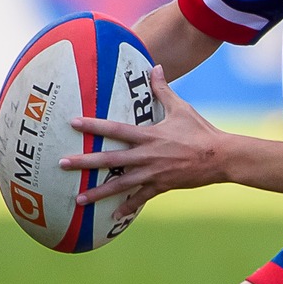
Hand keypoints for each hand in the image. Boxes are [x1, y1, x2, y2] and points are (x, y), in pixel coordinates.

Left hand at [62, 67, 227, 205]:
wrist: (220, 157)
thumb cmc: (201, 131)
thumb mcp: (181, 108)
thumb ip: (163, 90)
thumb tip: (156, 67)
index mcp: (148, 135)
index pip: (114, 128)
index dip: (93, 125)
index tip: (73, 123)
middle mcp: (146, 155)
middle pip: (109, 160)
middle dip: (84, 162)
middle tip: (62, 164)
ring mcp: (152, 173)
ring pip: (119, 185)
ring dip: (98, 193)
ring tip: (78, 199)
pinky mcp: (161, 186)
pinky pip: (140, 199)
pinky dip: (127, 208)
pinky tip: (113, 217)